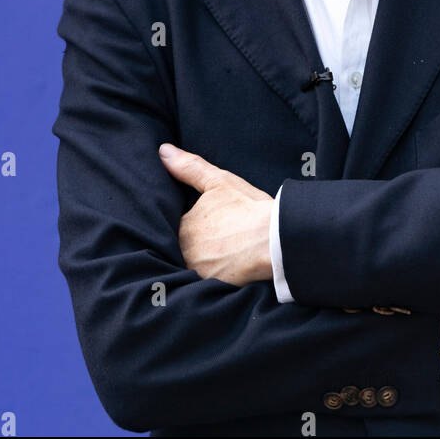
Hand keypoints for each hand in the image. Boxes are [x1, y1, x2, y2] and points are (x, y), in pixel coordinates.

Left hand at [158, 144, 274, 284]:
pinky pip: (204, 284)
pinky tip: (226, 271)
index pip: (178, 228)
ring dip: (202, 262)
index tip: (207, 226)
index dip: (191, 227)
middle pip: (183, 249)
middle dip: (194, 246)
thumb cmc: (249, 208)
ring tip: (220, 257)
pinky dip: (213, 276)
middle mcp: (185, 252)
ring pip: (193, 266)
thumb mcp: (219, 181)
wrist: (276, 239)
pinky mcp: (213, 287)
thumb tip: (163, 151)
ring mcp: (198, 271)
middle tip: (216, 242)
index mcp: (184, 226)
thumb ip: (189, 167)